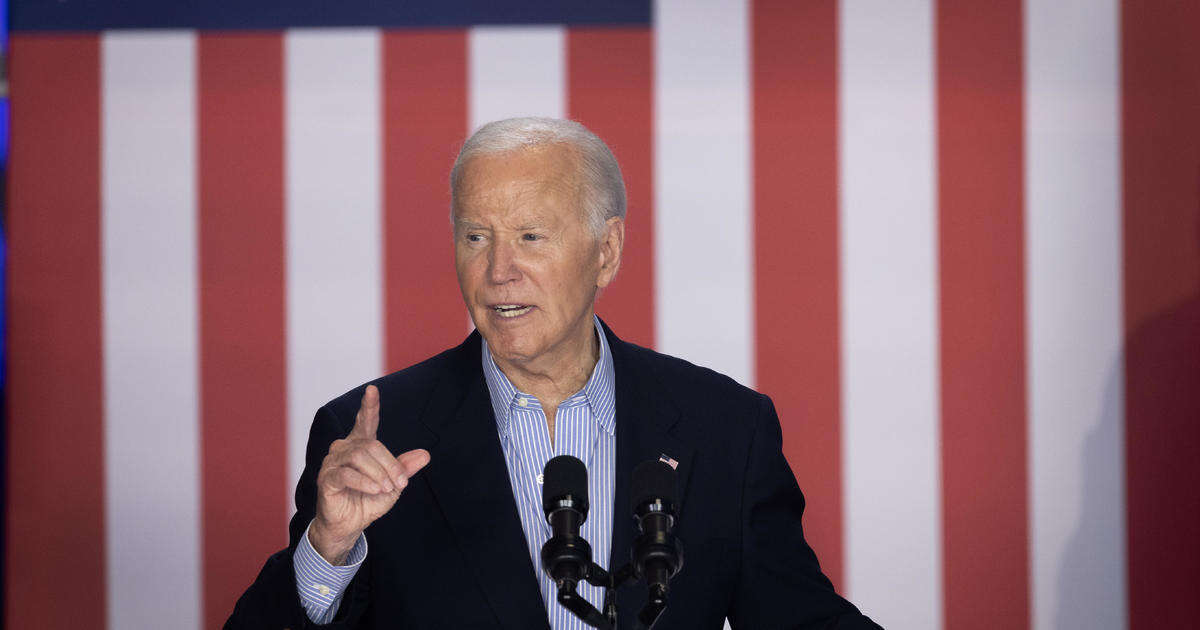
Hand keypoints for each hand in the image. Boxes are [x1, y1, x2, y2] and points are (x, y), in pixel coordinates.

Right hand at [309, 385, 429, 564]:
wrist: (350, 526)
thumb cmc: (368, 501)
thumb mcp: (393, 485)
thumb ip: (405, 468)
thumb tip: (425, 454)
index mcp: (360, 446)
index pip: (364, 421)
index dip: (369, 406)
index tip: (373, 390)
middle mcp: (344, 449)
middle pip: (371, 445)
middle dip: (390, 465)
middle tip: (401, 483)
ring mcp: (332, 462)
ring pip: (359, 456)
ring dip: (379, 473)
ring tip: (387, 489)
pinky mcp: (326, 478)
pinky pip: (346, 473)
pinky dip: (364, 481)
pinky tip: (375, 490)